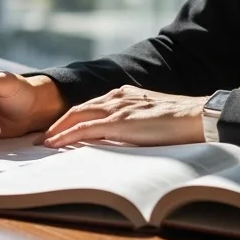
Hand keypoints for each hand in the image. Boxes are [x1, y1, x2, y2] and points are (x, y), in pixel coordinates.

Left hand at [40, 86, 208, 148]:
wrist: (197, 116)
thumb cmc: (180, 122)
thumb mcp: (152, 119)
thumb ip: (135, 123)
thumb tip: (124, 139)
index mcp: (125, 95)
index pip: (91, 106)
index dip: (72, 118)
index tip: (59, 129)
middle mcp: (117, 97)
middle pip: (78, 109)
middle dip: (57, 123)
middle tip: (42, 136)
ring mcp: (117, 107)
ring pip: (77, 116)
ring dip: (57, 129)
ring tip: (43, 142)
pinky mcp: (118, 121)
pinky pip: (84, 129)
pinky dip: (66, 136)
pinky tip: (55, 144)